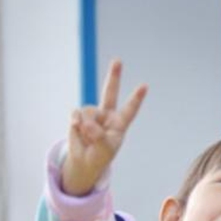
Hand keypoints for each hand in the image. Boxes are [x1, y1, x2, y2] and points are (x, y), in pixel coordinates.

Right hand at [62, 60, 147, 195]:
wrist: (85, 160)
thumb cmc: (100, 155)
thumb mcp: (105, 148)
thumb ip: (98, 135)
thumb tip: (86, 123)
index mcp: (119, 123)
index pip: (130, 109)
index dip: (136, 98)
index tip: (144, 86)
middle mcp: (106, 114)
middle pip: (110, 92)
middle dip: (113, 77)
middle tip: (118, 61)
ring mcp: (92, 114)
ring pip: (89, 111)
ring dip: (87, 126)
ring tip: (89, 137)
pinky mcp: (78, 116)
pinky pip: (76, 114)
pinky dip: (76, 124)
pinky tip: (78, 130)